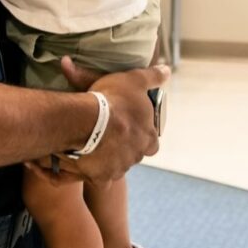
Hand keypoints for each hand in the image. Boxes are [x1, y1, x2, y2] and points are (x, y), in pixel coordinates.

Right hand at [32, 56, 167, 186]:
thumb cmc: (115, 100)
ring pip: (115, 167)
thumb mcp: (135, 80)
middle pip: (133, 155)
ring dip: (106, 159)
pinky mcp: (101, 178)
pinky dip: (90, 172)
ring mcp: (119, 169)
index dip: (142, 136)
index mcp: (148, 137)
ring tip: (90, 146)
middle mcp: (137, 156)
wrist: (91, 122)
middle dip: (123, 148)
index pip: (152, 142)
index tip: (131, 128)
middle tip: (108, 136)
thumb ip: (152, 76)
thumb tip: (166, 69)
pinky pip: (96, 178)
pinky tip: (80, 163)